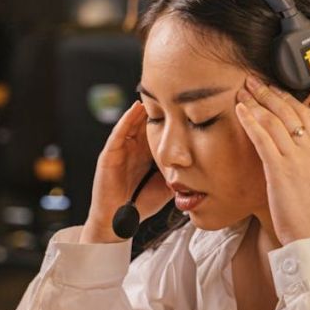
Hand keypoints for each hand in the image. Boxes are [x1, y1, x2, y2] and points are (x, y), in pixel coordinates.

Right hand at [81, 100, 172, 243]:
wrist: (119, 222)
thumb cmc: (142, 204)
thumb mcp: (167, 185)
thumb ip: (178, 173)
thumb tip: (201, 165)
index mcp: (146, 154)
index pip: (159, 129)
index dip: (170, 117)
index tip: (185, 103)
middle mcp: (133, 148)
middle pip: (145, 121)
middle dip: (157, 106)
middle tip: (171, 88)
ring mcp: (120, 150)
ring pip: (132, 123)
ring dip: (142, 107)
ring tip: (154, 91)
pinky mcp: (108, 156)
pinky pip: (118, 134)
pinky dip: (126, 121)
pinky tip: (135, 109)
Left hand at [235, 75, 309, 245]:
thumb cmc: (308, 214)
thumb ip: (304, 161)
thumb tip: (291, 152)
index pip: (305, 114)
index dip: (286, 98)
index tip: (271, 89)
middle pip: (290, 111)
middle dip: (269, 92)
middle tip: (252, 81)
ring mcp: (297, 159)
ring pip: (275, 120)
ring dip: (256, 102)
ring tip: (242, 91)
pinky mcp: (281, 170)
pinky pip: (263, 138)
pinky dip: (250, 121)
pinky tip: (240, 111)